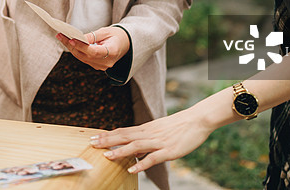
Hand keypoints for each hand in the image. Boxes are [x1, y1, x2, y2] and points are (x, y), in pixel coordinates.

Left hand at [56, 26, 128, 70]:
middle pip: (85, 56)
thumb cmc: (117, 35)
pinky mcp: (97, 66)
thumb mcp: (107, 31)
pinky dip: (76, 51)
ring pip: (82, 58)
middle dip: (71, 46)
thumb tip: (79, 38)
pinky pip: (84, 59)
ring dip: (71, 48)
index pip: (94, 51)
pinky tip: (69, 42)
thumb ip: (93, 36)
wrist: (126, 45)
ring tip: (61, 37)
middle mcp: (107, 62)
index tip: (71, 40)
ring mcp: (102, 66)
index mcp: (112, 52)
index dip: (82, 46)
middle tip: (60, 35)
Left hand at [90, 105, 212, 172]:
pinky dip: (141, 163)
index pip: (123, 130)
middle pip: (125, 136)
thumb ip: (147, 139)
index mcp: (147, 128)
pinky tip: (132, 169)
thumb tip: (135, 149)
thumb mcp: (160, 130)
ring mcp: (159, 142)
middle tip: (91, 143)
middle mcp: (149, 133)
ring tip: (107, 156)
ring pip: (135, 146)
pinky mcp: (169, 150)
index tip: (93, 137)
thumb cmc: (180, 126)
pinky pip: (153, 158)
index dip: (108, 134)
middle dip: (107, 140)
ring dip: (120, 151)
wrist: (198, 119)